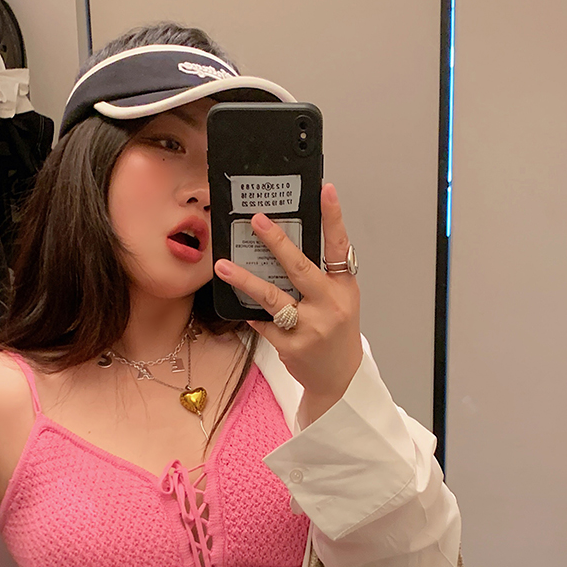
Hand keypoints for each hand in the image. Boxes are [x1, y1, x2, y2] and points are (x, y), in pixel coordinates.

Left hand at [213, 182, 362, 421]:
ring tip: (223, 266)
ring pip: (272, 298)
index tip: (325, 190)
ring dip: (245, 280)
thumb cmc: (336, 330)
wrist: (338, 376)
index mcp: (344, 287)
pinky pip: (263, 323)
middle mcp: (329, 306)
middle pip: (300, 268)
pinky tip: (242, 307)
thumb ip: (321, 274)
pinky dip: (252, 313)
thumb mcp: (340, 298)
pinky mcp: (291, 346)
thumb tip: (285, 244)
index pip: (339, 246)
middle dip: (276, 242)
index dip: (333, 217)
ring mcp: (310, 328)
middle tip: (256, 221)